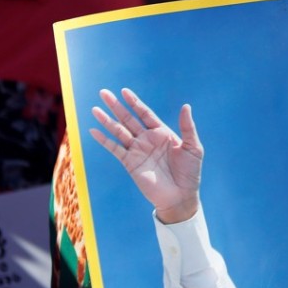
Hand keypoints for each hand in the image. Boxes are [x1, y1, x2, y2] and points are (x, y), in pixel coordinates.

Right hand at [90, 88, 202, 222]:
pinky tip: (94, 131)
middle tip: (104, 93)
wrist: (180, 196)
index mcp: (161, 133)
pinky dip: (104, 140)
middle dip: (116, 106)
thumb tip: (186, 106)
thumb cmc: (190, 172)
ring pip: (119, 131)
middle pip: (128, 119)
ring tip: (95, 109)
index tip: (124, 91)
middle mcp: (147, 139)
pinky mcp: (130, 163)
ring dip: (107, 120)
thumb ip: (187, 126)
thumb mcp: (193, 147)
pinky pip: (115, 149)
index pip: (144, 113)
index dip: (134, 102)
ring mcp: (137, 151)